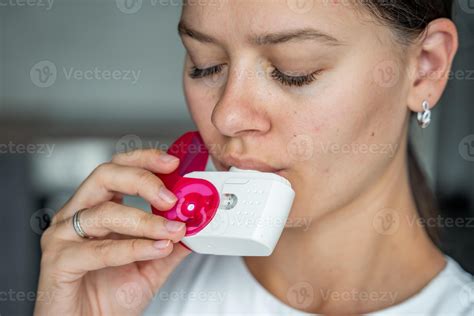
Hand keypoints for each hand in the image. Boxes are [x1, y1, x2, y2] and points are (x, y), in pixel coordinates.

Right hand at [34, 149, 191, 315]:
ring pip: (103, 211)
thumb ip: (172, 241)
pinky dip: (132, 248)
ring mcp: (63, 236)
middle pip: (105, 175)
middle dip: (142, 180)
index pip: (119, 168)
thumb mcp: (152, 265)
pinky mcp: (57, 261)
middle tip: (171, 197)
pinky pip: (97, 248)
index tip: (173, 163)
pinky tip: (155, 249)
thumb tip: (197, 222)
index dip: (144, 160)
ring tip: (171, 231)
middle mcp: (78, 215)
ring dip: (144, 221)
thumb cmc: (110, 298)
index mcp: (98, 208)